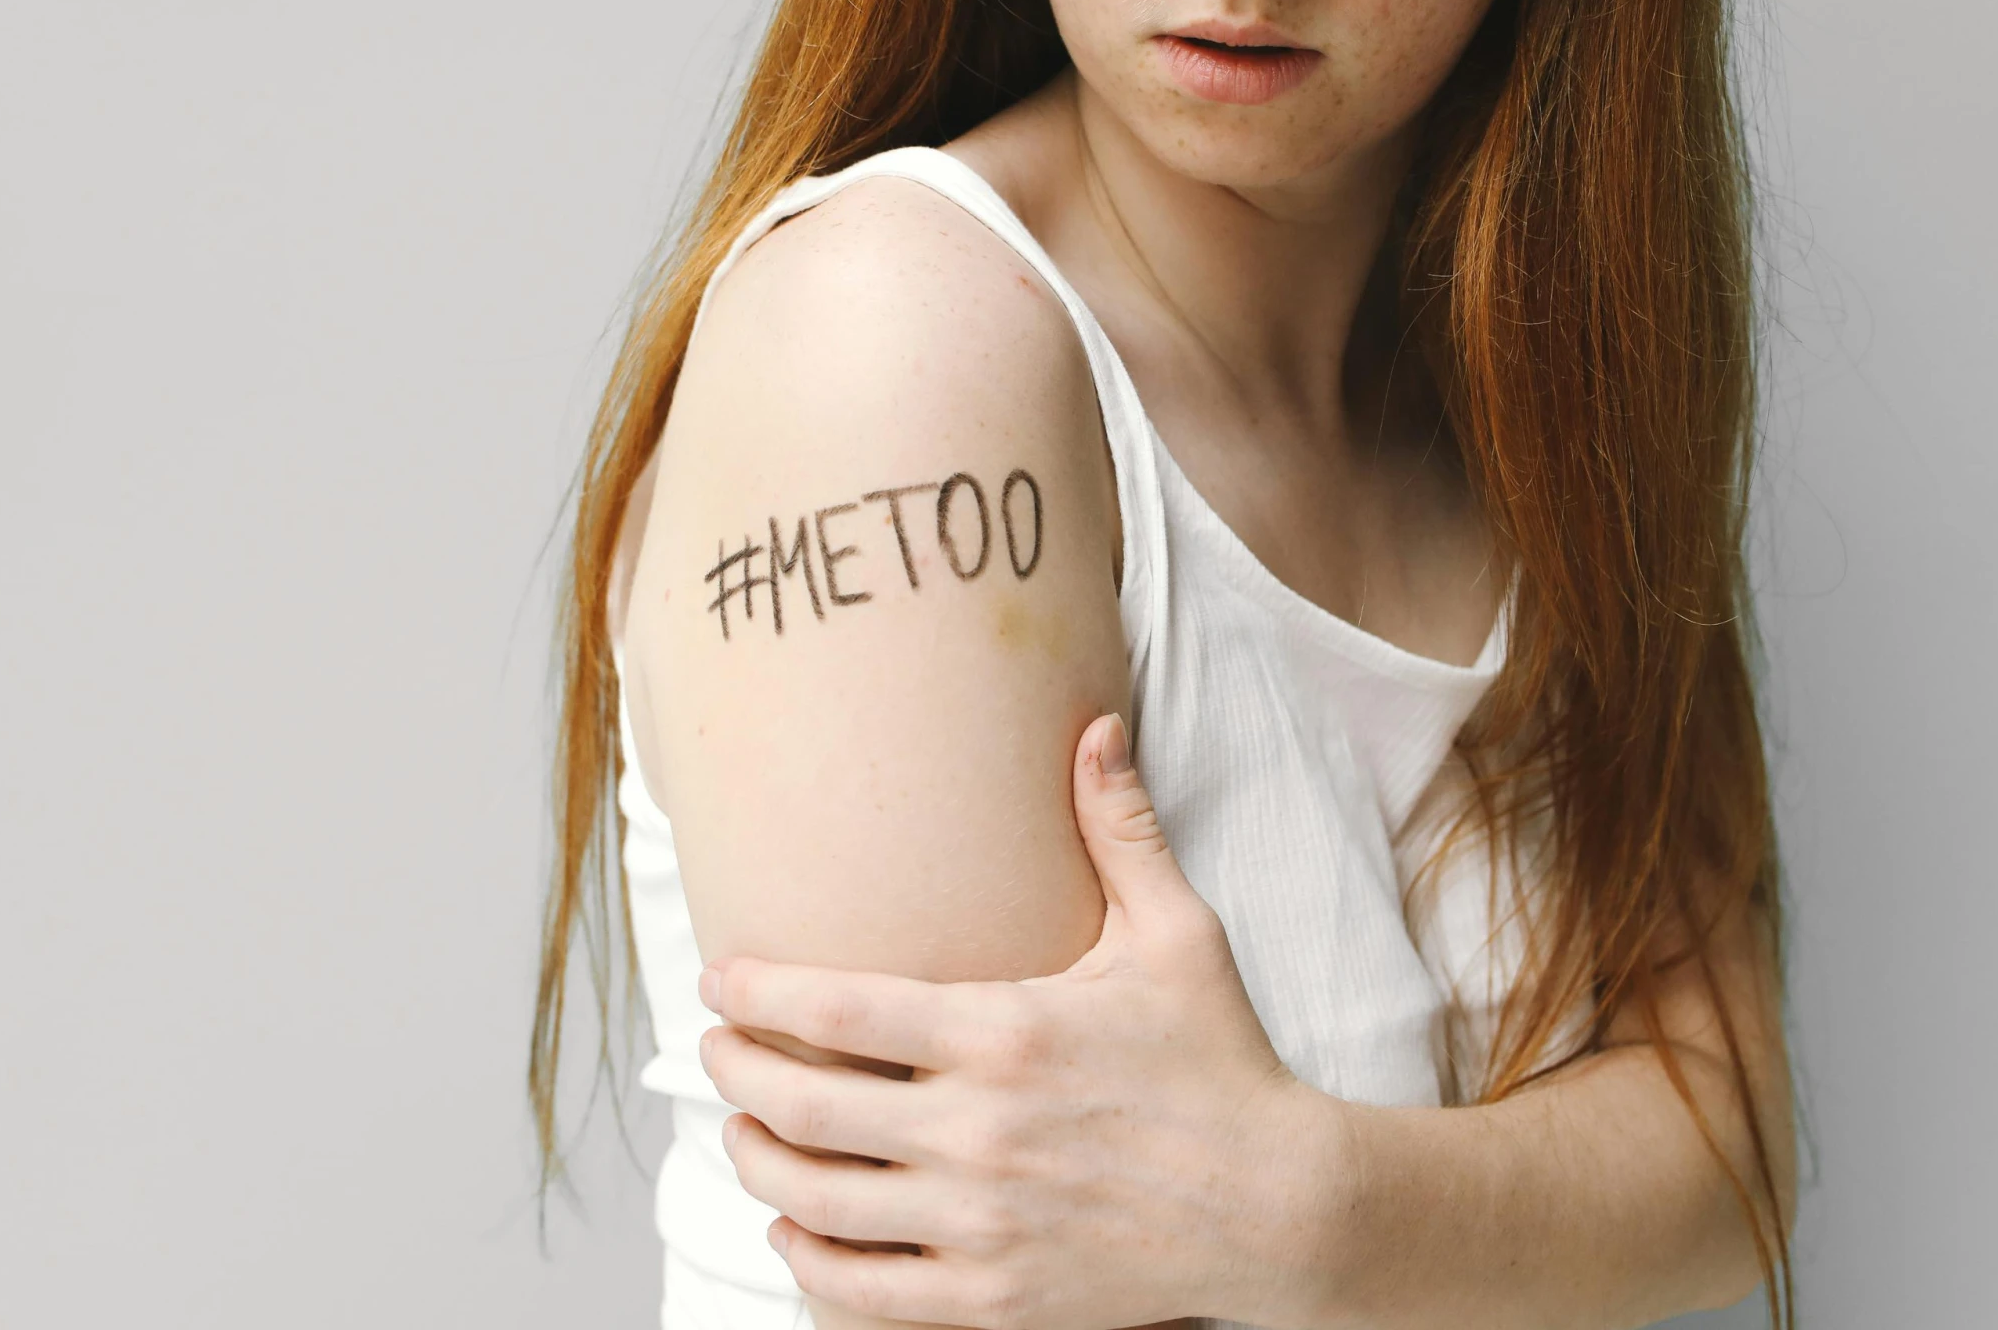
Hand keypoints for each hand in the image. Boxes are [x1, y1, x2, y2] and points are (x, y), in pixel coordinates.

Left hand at [698, 713, 1335, 1328]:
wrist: (1283, 1207)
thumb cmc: (1222, 1063)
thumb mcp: (1179, 936)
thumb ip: (1121, 830)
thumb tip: (1095, 725)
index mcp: (1005, 1032)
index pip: (838, 1006)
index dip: (758, 989)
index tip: (719, 977)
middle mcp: (978, 1130)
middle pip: (801, 1101)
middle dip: (732, 1070)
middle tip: (714, 1048)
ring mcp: (981, 1221)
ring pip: (814, 1198)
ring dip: (754, 1160)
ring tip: (741, 1130)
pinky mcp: (995, 1296)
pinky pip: (863, 1288)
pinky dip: (807, 1259)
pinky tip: (792, 1227)